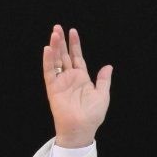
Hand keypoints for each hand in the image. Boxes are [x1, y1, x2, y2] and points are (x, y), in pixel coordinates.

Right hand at [42, 25, 112, 147]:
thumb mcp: (103, 95)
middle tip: (58, 27)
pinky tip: (48, 49)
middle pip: (64, 56)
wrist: (82, 128)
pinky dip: (48, 61)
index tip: (73, 31)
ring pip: (56, 61)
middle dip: (61, 42)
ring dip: (54, 47)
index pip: (77, 57)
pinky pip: (49, 72)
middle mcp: (70, 78)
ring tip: (54, 34)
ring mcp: (61, 82)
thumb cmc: (93, 115)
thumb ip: (104, 80)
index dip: (75, 45)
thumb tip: (108, 66)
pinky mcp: (53, 88)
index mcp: (82, 78)